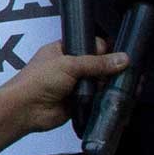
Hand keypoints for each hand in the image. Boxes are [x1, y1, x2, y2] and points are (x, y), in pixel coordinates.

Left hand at [0, 43, 128, 153]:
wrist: (25, 109)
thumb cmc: (37, 81)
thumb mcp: (69, 64)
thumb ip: (97, 63)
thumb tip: (122, 59)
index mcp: (63, 50)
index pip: (91, 45)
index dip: (105, 50)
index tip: (119, 55)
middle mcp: (69, 67)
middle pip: (98, 65)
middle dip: (111, 70)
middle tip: (128, 73)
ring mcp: (74, 85)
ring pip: (99, 83)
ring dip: (110, 85)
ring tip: (126, 86)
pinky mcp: (78, 102)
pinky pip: (96, 99)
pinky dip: (105, 100)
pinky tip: (118, 99)